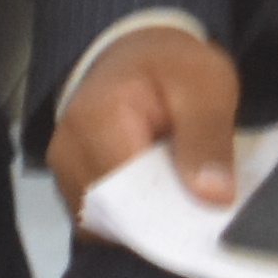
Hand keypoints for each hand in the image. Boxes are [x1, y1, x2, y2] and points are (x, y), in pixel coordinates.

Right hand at [46, 22, 244, 217]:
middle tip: (202, 209)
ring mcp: (64, 170)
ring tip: (180, 198)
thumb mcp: (207, 86)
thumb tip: (213, 196)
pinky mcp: (70, 185)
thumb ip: (208, 138)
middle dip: (161, 222)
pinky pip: (102, 223)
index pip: (128, 194)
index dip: (169, 214)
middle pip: (115, 215)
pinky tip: (159, 200)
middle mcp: (68, 149)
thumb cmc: (170, 66)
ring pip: (107, 225)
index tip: (205, 217)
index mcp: (98, 118)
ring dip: (148, 223)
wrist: (135, 53)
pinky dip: (133, 221)